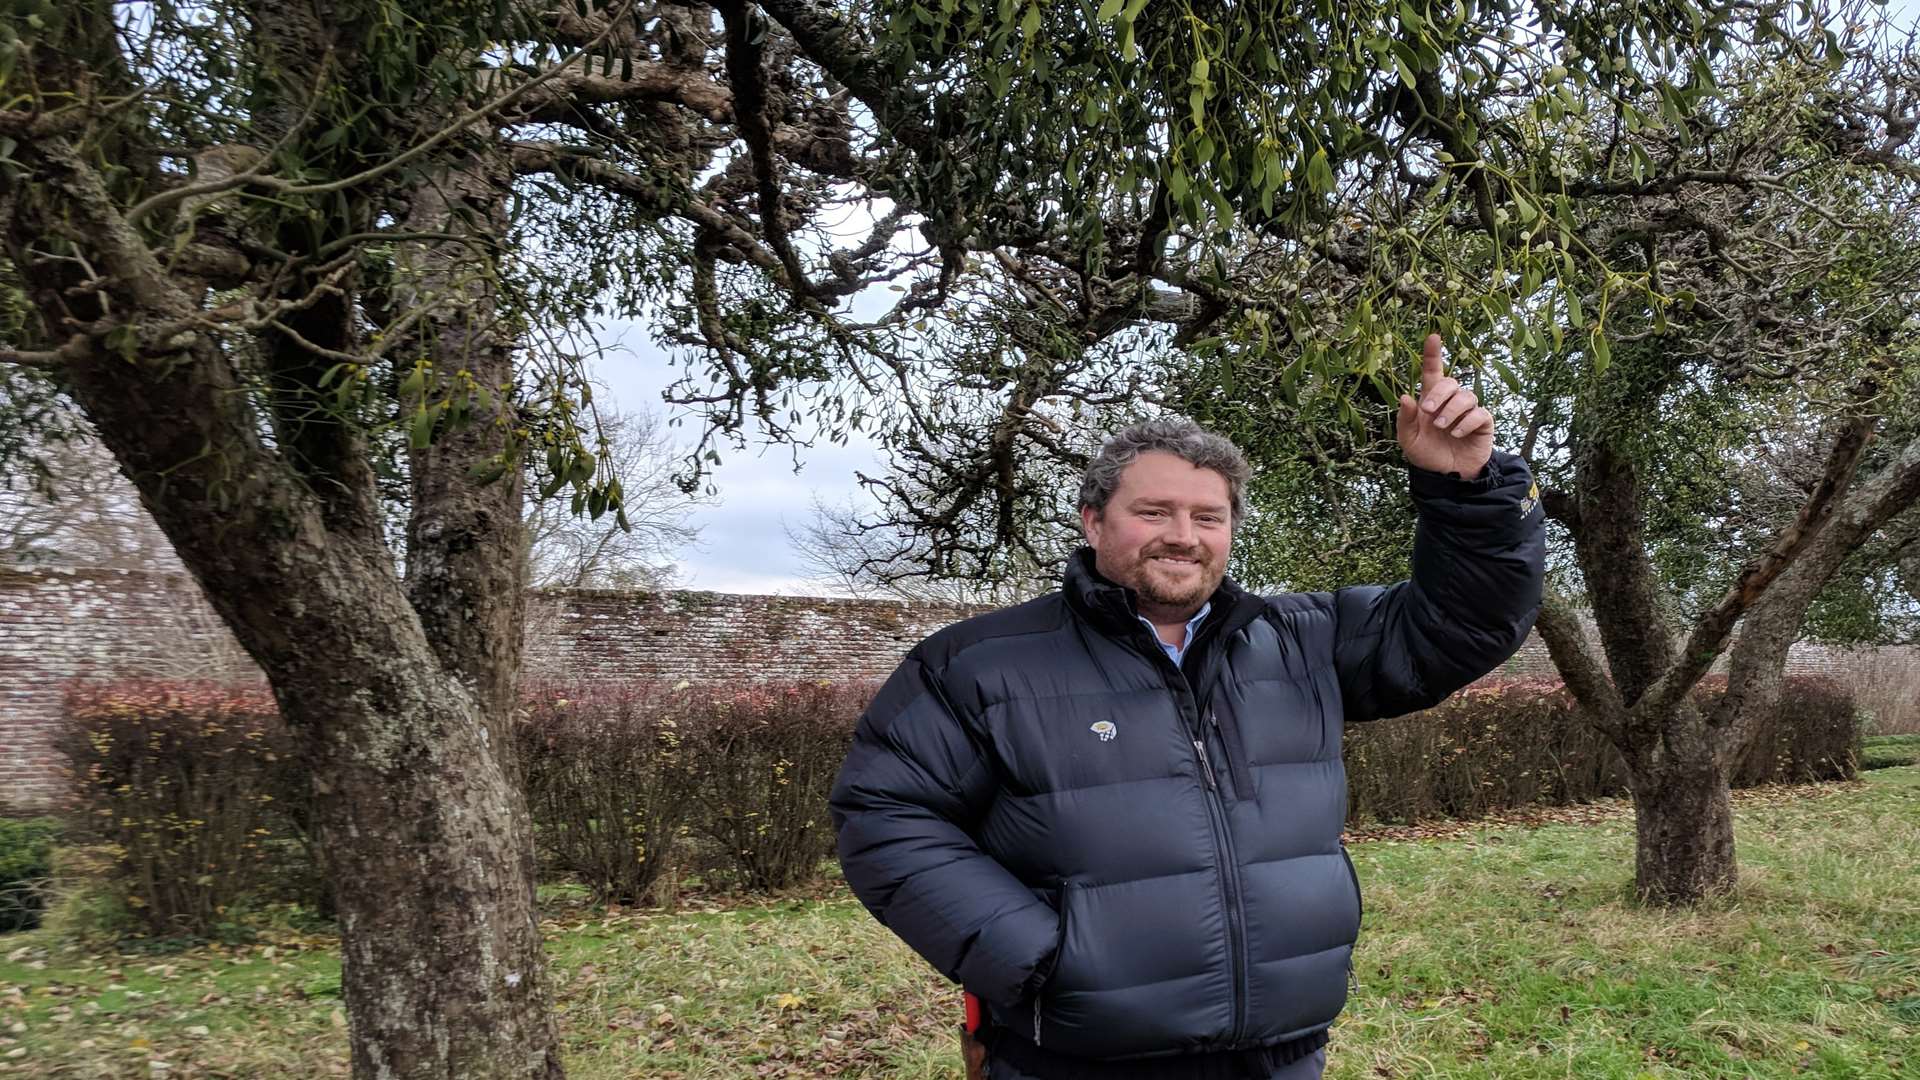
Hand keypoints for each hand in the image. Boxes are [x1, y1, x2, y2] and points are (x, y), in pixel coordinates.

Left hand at [1397, 333, 1493, 477]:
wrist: (1446, 476)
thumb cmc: (1426, 454)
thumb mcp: (1408, 439)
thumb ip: (1406, 419)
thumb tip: (1405, 396)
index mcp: (1430, 401)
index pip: (1432, 372)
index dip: (1433, 354)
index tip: (1433, 337)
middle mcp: (1450, 402)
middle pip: (1450, 382)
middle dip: (1439, 394)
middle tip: (1428, 411)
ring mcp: (1468, 411)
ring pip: (1466, 396)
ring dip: (1452, 410)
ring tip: (1442, 427)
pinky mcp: (1483, 423)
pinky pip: (1479, 414)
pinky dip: (1466, 423)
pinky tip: (1456, 434)